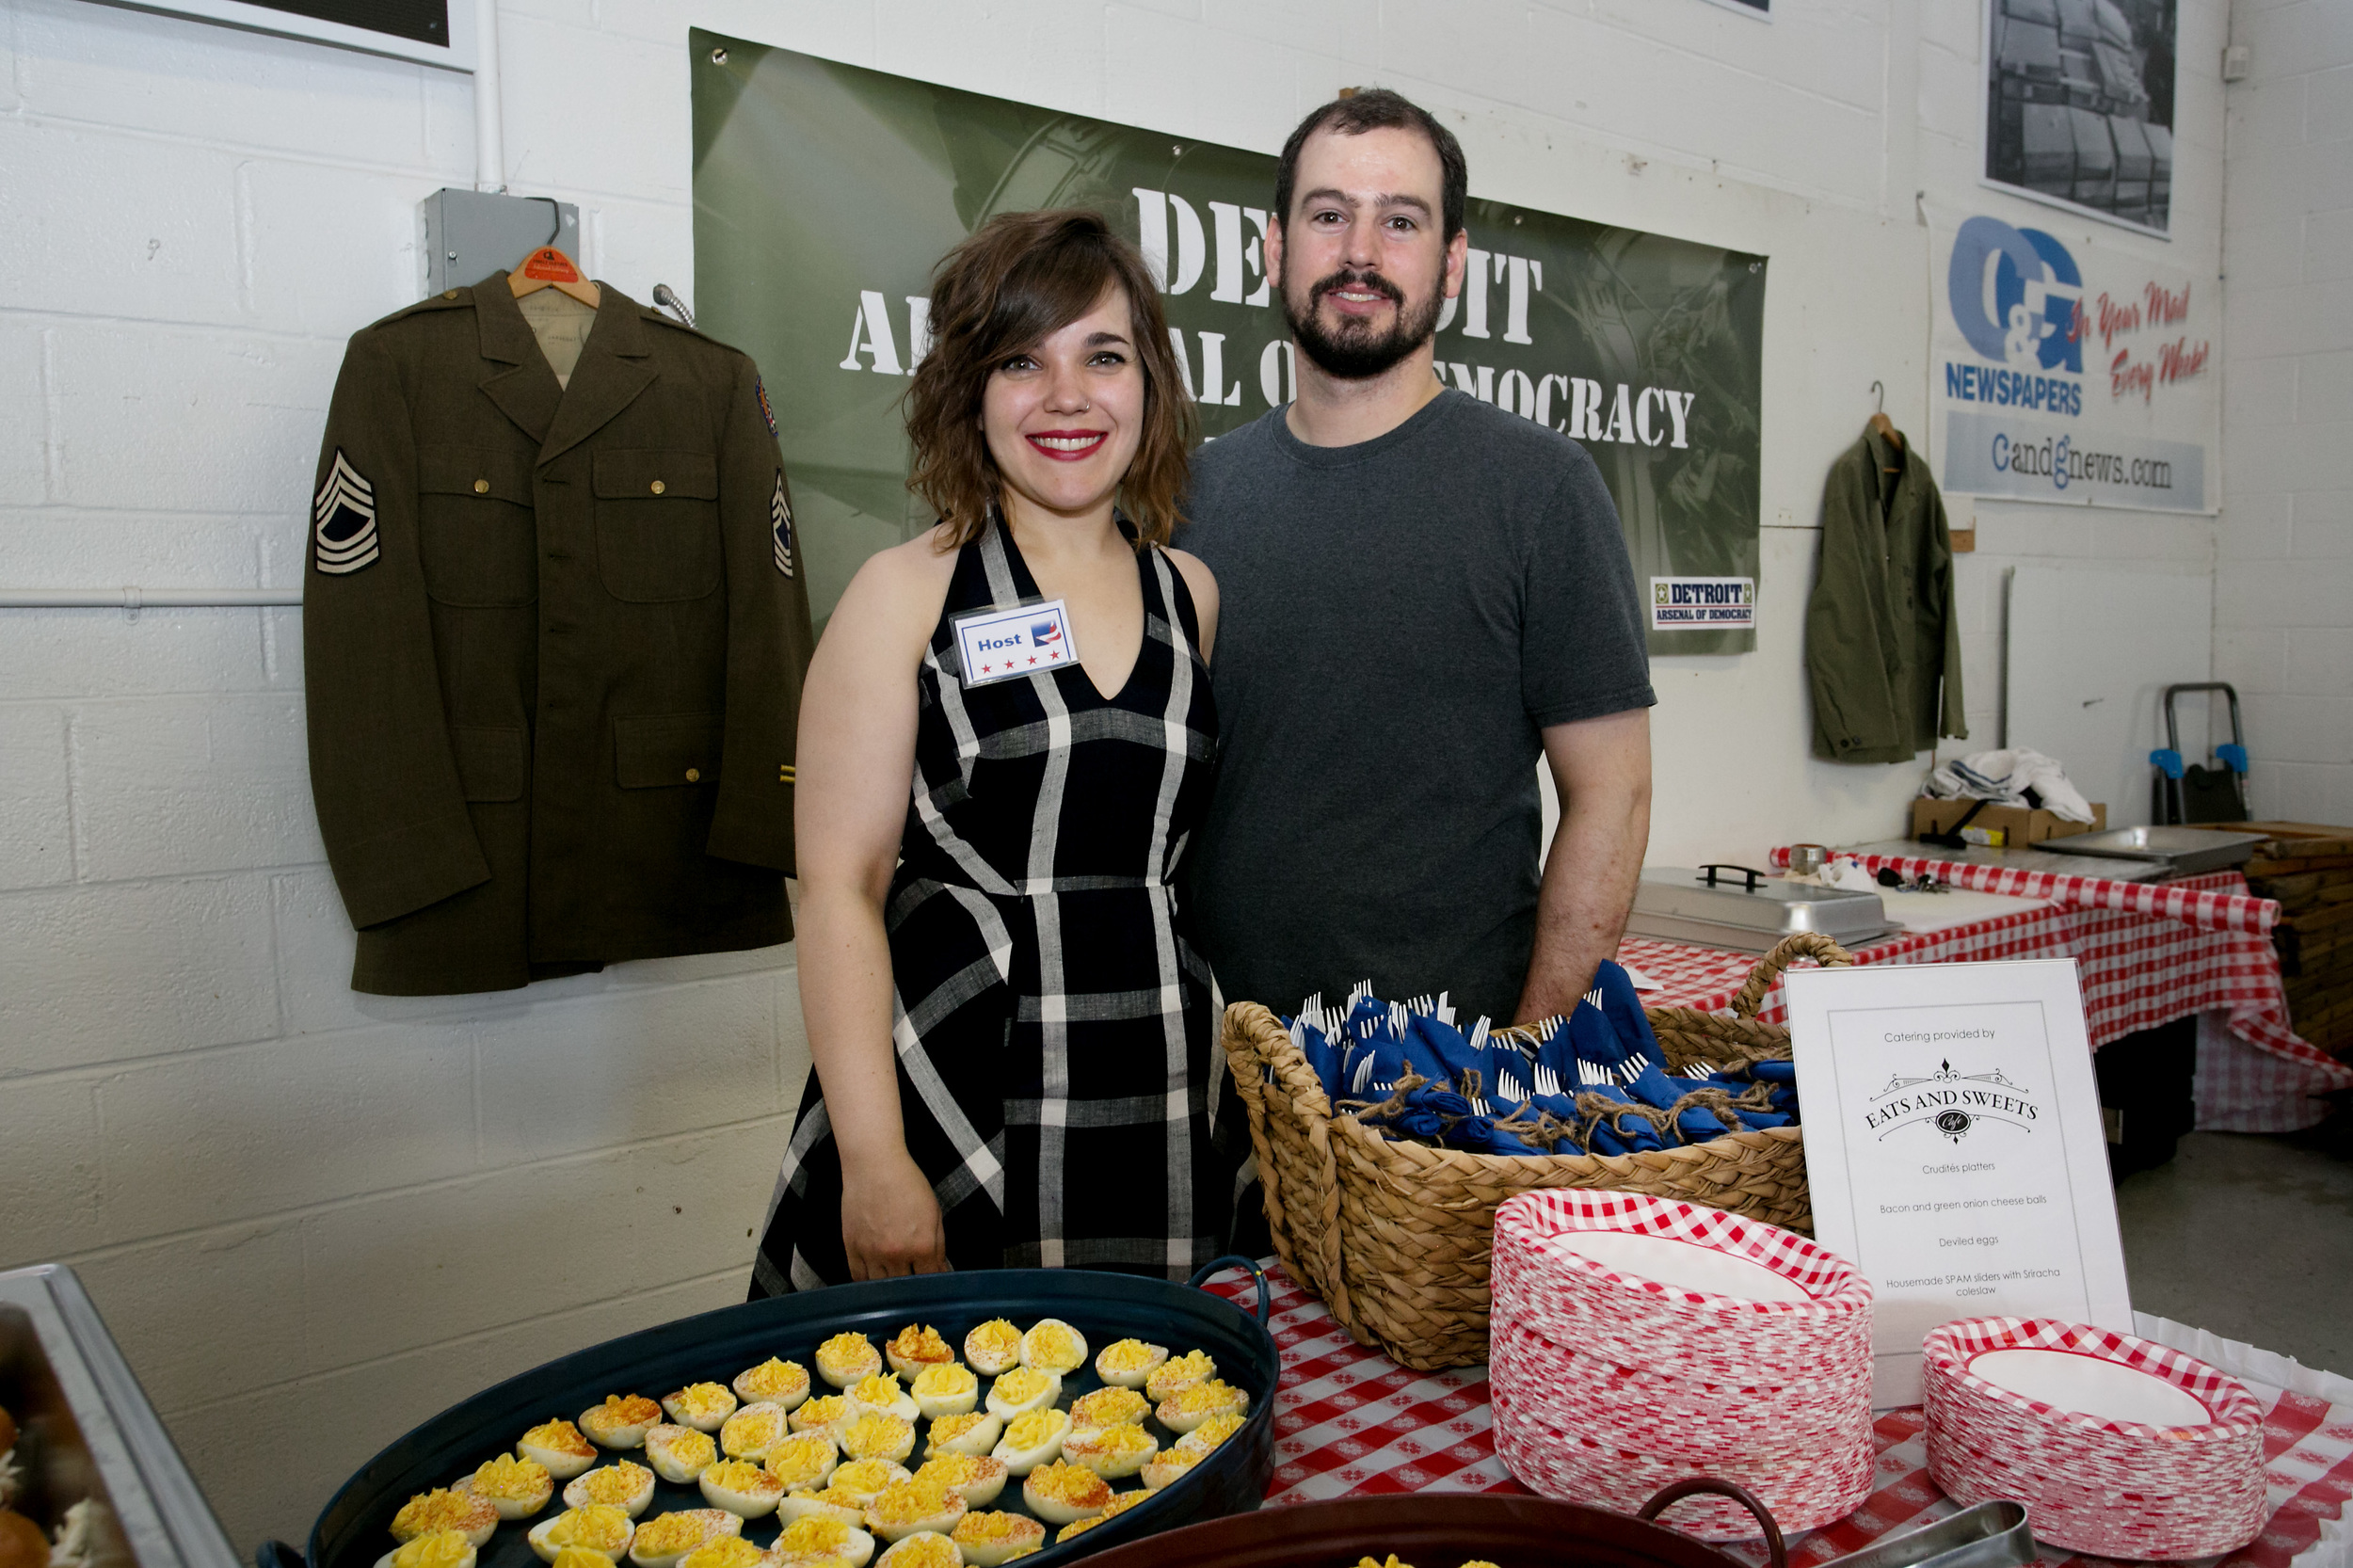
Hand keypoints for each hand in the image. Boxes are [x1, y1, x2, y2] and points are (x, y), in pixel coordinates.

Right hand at [840, 1151, 948, 1279]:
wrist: (875, 1165)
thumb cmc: (907, 1183)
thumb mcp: (934, 1212)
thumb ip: (939, 1246)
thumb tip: (941, 1271)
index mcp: (921, 1246)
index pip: (930, 1280)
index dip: (933, 1285)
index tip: (932, 1286)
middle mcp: (896, 1254)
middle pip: (905, 1287)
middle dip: (912, 1288)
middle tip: (913, 1284)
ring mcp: (871, 1253)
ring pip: (881, 1287)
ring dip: (889, 1288)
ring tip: (894, 1284)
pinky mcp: (852, 1248)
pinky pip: (858, 1277)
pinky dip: (867, 1282)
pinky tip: (874, 1279)